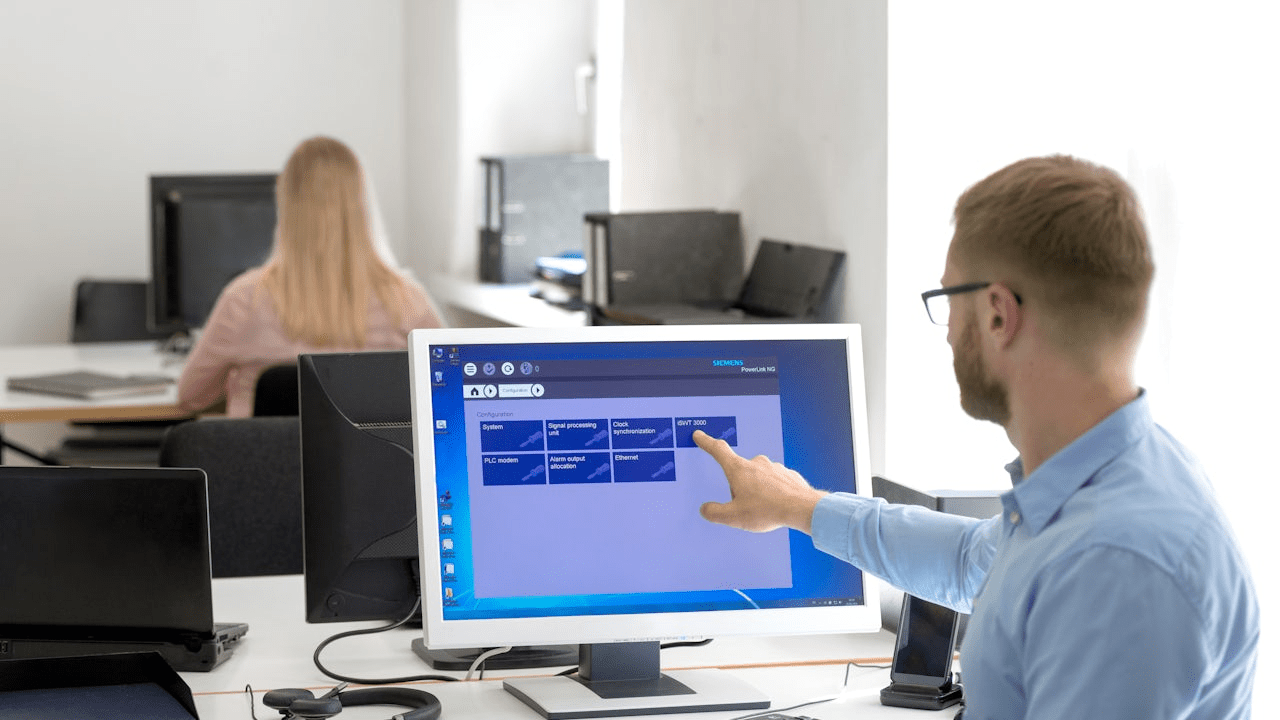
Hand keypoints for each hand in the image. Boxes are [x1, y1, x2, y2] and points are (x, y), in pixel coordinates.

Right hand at [692, 430, 824, 533]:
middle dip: (739, 487)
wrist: (802, 509)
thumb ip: (715, 513)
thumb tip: (706, 509)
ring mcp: (774, 467)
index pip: (719, 451)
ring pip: (758, 478)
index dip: (707, 443)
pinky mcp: (787, 474)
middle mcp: (756, 463)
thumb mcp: (734, 517)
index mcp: (739, 470)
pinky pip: (775, 482)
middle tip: (747, 506)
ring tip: (765, 508)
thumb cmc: (768, 510)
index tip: (700, 436)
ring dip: (758, 490)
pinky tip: (777, 505)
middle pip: (739, 472)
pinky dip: (774, 492)